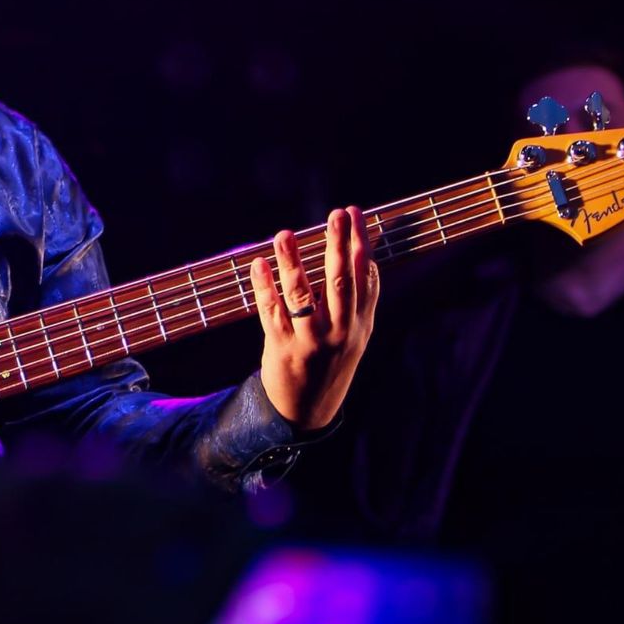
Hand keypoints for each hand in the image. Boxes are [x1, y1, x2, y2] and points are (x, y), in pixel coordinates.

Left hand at [252, 206, 379, 430]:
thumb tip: (364, 255)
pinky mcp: (281, 346)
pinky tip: (258, 264)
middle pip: (340, 282)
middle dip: (338, 246)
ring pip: (302, 295)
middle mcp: (339, 330)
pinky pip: (271, 311)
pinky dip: (263, 286)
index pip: (365, 276)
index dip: (361, 243)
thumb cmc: (332, 360)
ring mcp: (310, 340)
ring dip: (293, 262)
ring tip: (284, 234)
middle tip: (336, 214)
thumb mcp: (357, 333)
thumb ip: (362, 298)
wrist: (308, 410)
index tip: (355, 213)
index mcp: (360, 323)